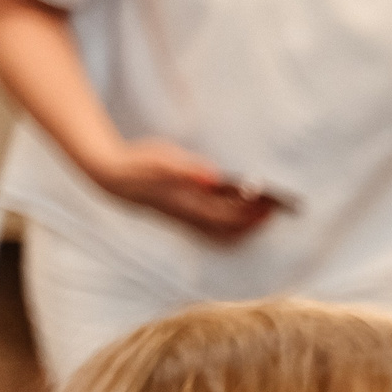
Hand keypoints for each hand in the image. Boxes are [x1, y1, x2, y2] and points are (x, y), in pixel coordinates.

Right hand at [87, 138, 276, 241]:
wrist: (113, 178)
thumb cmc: (139, 165)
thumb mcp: (160, 161)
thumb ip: (186, 169)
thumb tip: (212, 177)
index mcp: (188, 206)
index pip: (229, 216)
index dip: (252, 213)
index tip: (273, 204)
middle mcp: (190, 218)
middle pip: (231, 227)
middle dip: (255, 220)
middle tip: (278, 208)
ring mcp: (188, 220)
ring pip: (225, 231)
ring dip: (247, 224)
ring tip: (267, 211)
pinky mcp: (185, 217)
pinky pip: (217, 227)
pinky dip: (234, 223)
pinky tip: (244, 213)